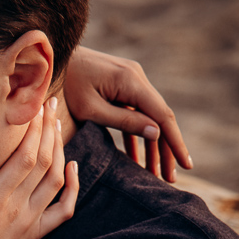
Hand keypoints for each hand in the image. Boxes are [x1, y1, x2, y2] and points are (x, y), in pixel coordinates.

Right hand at [0, 98, 77, 238]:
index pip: (24, 156)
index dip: (33, 128)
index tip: (35, 103)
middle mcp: (18, 208)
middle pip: (44, 161)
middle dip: (49, 129)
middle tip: (49, 102)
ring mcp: (30, 221)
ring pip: (56, 179)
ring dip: (60, 150)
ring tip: (56, 125)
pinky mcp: (34, 233)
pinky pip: (63, 209)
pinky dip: (73, 187)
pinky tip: (73, 169)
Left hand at [64, 46, 191, 182]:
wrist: (52, 59)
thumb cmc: (65, 84)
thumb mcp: (91, 109)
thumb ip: (124, 121)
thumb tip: (156, 134)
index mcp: (131, 81)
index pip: (162, 116)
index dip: (176, 142)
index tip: (186, 166)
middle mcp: (136, 77)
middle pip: (159, 118)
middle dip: (167, 150)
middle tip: (171, 179)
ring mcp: (130, 80)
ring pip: (148, 117)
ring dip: (152, 146)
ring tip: (155, 174)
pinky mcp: (121, 86)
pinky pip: (135, 113)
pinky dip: (137, 135)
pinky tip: (138, 159)